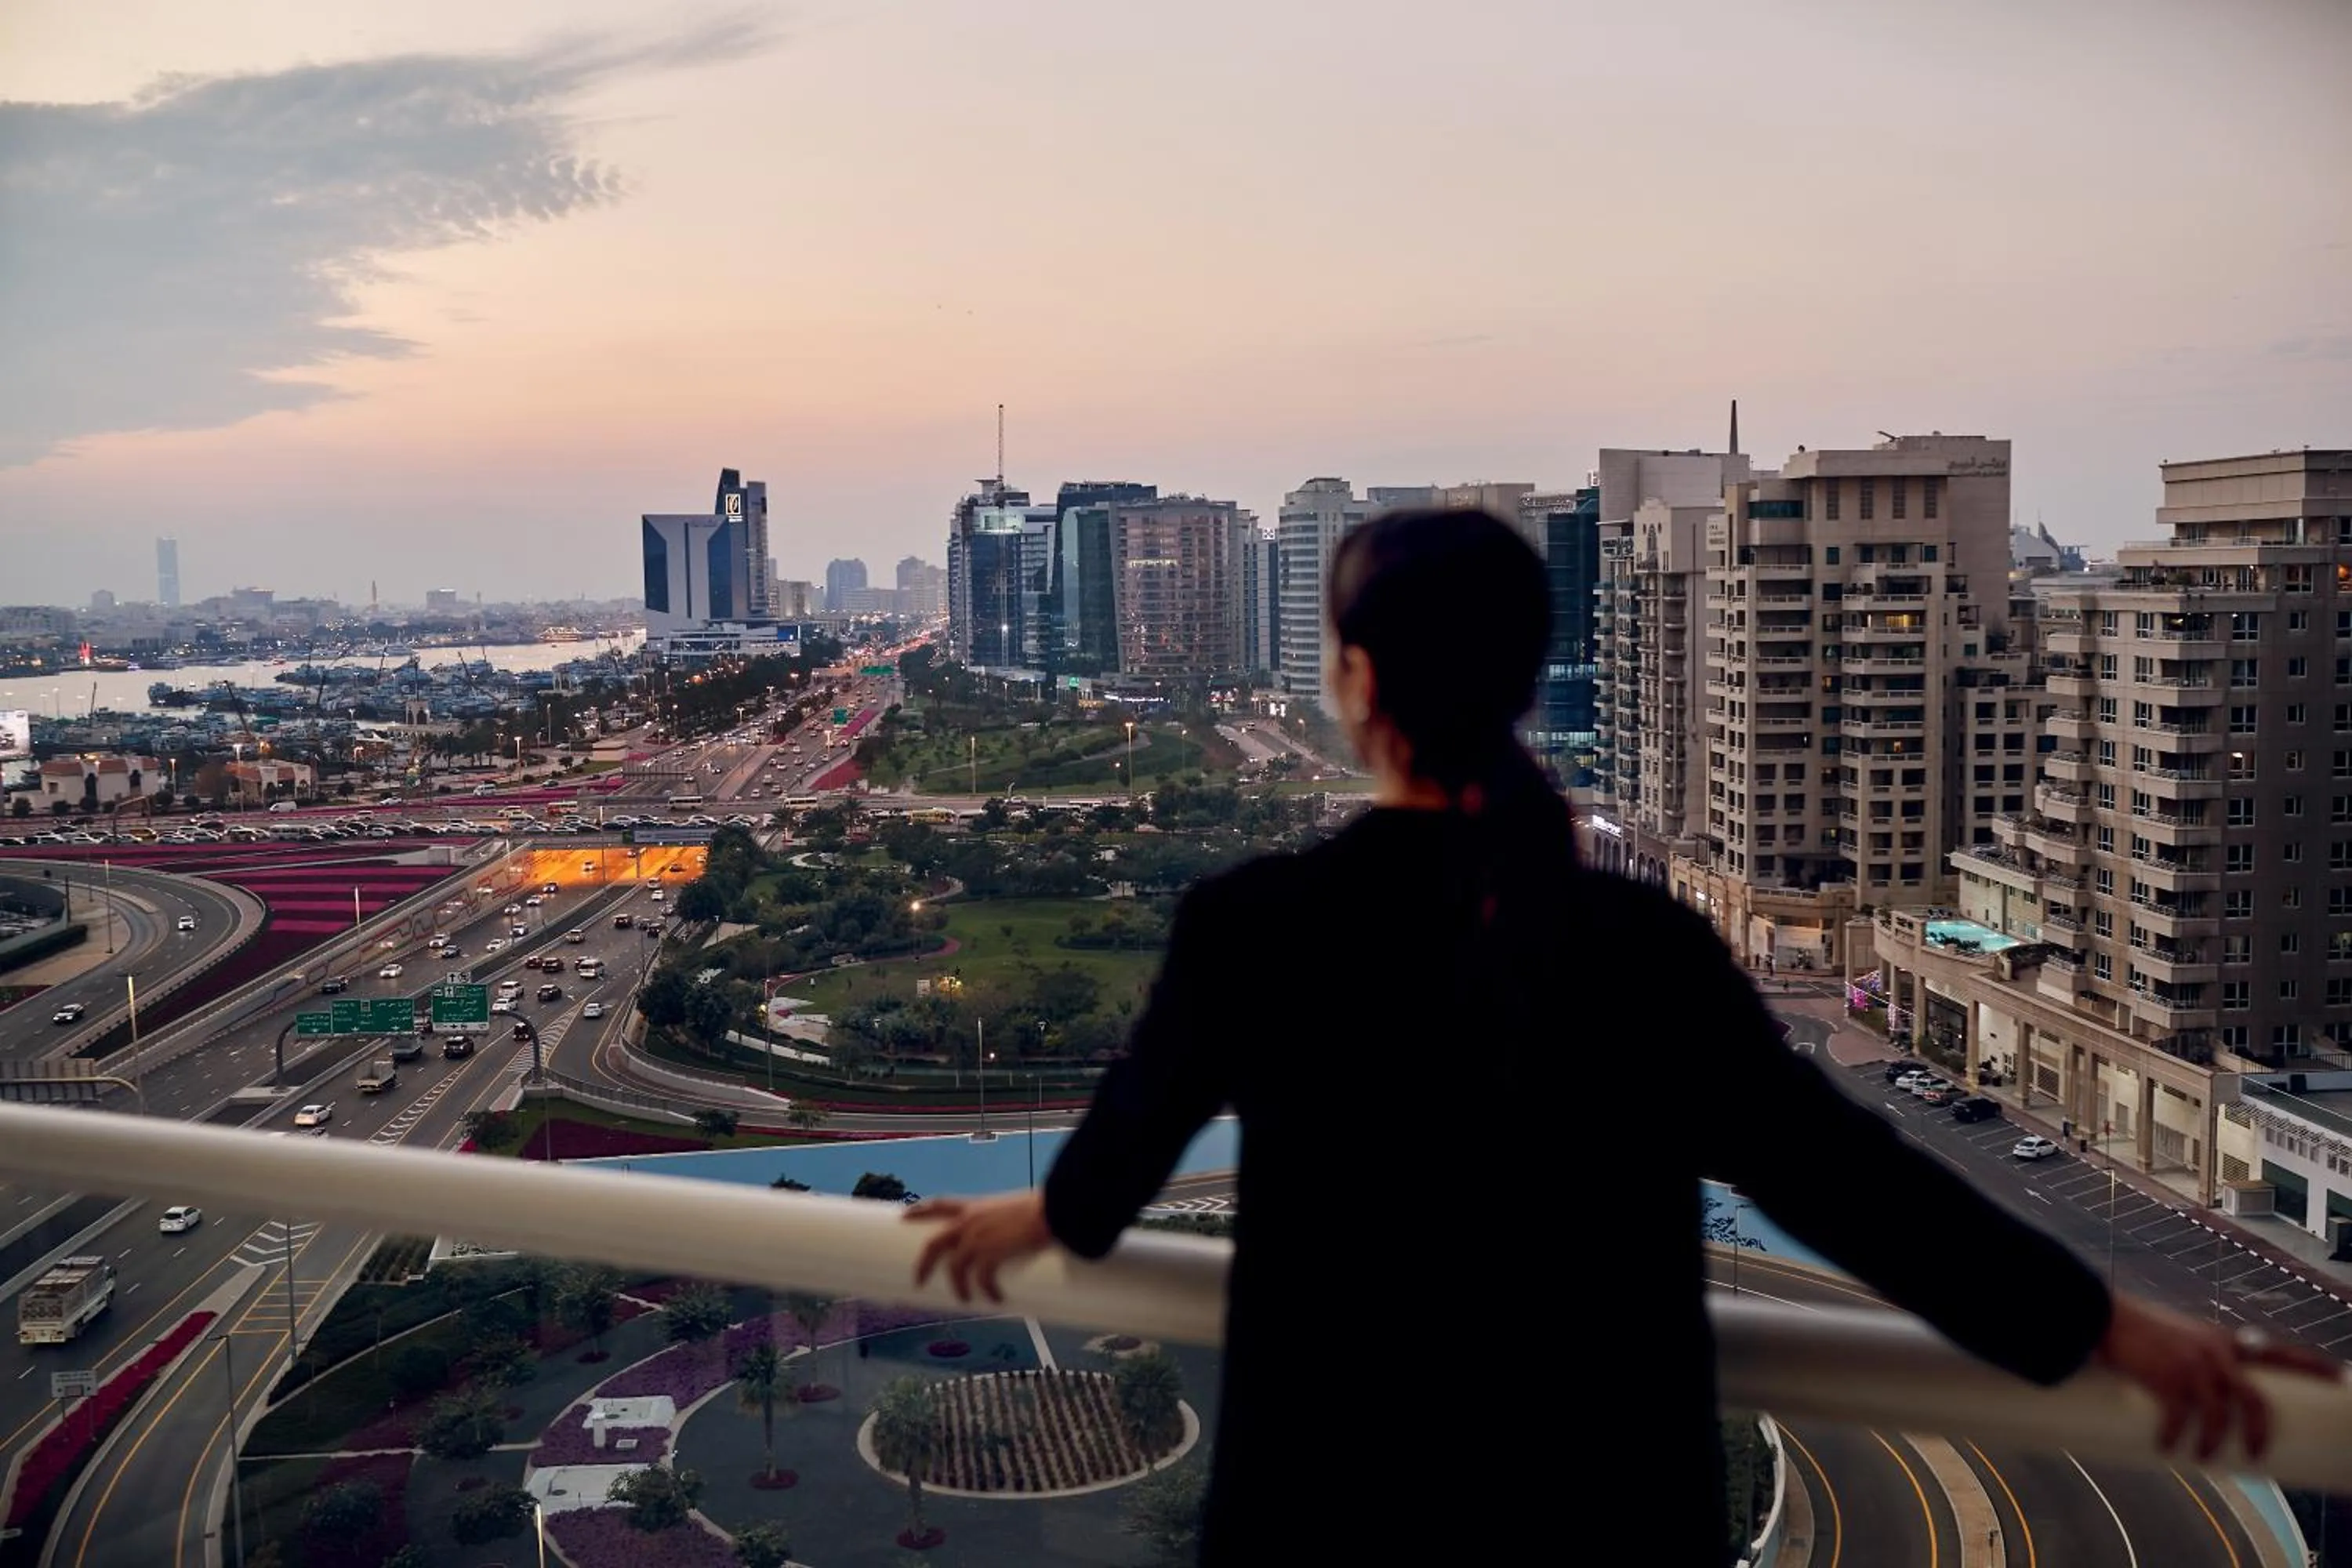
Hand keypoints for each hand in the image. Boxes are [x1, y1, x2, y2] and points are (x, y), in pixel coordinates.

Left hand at [907, 1192, 1052, 1304]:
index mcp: (974, 1206)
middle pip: (934, 1243)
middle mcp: (970, 1221)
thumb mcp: (1011, 1209)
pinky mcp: (991, 1254)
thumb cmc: (1042, 1207)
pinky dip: (986, 1292)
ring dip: (958, 1287)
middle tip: (918, 1281)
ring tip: (965, 1299)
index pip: (939, 1204)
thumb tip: (1008, 1239)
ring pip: (955, 1268)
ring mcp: (978, 1238)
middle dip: (923, 1264)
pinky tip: (994, 1299)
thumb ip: (1002, 1223)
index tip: (904, 1216)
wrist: (1055, 1210)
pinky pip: (981, 1279)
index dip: (919, 1210)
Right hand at [2095, 1294, 2342, 1461]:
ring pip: (2220, 1417)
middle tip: (2256, 1453)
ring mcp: (2193, 1367)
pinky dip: (2172, 1437)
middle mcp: (2216, 1353)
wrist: (2099, 1314)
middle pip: (2256, 1401)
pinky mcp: (2167, 1379)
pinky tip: (2164, 1447)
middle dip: (2259, 1432)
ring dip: (2212, 1442)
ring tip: (2201, 1457)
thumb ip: (2198, 1358)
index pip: (2279, 1353)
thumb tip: (2200, 1395)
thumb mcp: (2179, 1335)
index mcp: (2222, 1341)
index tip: (2340, 1376)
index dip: (2312, 1366)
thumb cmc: (2134, 1327)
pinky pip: (2179, 1420)